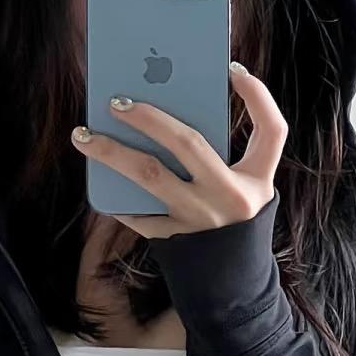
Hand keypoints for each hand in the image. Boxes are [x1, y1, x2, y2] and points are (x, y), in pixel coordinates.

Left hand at [70, 62, 285, 239]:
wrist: (230, 285)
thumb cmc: (232, 221)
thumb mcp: (246, 189)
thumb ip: (225, 153)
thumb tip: (173, 109)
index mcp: (257, 181)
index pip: (271, 130)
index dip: (258, 96)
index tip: (233, 70)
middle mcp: (231, 198)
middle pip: (188, 143)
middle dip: (150, 116)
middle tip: (117, 100)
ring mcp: (199, 220)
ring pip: (148, 175)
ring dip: (111, 151)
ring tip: (83, 134)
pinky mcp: (173, 239)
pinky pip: (135, 210)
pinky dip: (113, 192)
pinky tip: (95, 174)